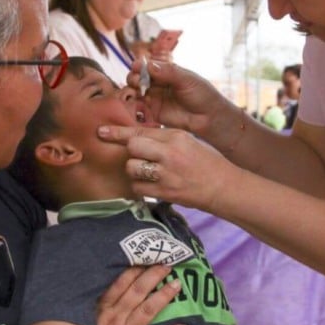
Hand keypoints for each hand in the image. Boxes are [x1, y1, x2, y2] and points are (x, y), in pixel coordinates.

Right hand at [91, 266, 187, 324]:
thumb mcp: (87, 318)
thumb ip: (101, 302)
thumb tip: (120, 280)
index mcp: (102, 309)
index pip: (120, 285)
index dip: (134, 272)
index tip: (147, 259)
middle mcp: (115, 319)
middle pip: (136, 294)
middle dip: (152, 278)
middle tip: (167, 265)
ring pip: (146, 313)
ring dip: (162, 297)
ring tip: (176, 285)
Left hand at [96, 125, 241, 210]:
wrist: (223, 187)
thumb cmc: (205, 161)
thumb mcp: (187, 141)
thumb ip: (163, 138)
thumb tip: (136, 136)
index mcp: (176, 137)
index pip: (141, 131)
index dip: (118, 132)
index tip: (102, 131)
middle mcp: (169, 154)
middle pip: (133, 147)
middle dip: (132, 152)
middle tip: (143, 156)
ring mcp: (166, 175)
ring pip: (132, 168)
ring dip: (135, 169)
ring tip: (149, 171)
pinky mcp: (164, 193)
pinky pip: (138, 187)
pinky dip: (141, 185)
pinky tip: (152, 183)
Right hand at [126, 59, 233, 140]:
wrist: (209, 118)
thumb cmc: (203, 95)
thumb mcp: (188, 79)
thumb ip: (169, 72)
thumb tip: (150, 65)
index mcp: (166, 72)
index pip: (148, 66)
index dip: (140, 65)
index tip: (137, 66)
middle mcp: (158, 84)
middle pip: (138, 77)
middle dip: (134, 77)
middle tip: (137, 81)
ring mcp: (154, 99)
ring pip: (135, 92)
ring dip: (132, 90)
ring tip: (137, 91)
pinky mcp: (153, 113)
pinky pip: (139, 107)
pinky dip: (133, 104)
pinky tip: (137, 102)